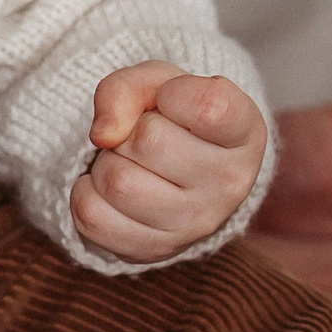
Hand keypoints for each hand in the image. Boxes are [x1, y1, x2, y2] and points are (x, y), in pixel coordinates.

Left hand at [70, 61, 267, 262]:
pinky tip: (111, 189)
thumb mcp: (157, 83)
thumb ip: (127, 88)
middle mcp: (230, 184)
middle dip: (130, 130)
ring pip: (118, 182)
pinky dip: (86, 192)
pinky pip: (92, 215)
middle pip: (149, 142)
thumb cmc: (172, 116)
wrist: (175, 168)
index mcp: (244, 132)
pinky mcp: (154, 249)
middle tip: (144, 136)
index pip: (208, 107)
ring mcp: (195, 224)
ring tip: (130, 162)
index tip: (172, 99)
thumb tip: (103, 134)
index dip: (174, 93)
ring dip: (106, 162)